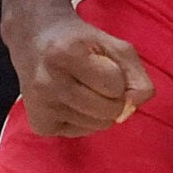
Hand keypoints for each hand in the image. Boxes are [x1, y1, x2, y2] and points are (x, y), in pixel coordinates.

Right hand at [8, 10, 155, 136]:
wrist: (35, 40)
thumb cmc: (80, 41)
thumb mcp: (113, 45)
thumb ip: (136, 74)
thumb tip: (134, 106)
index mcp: (65, 53)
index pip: (115, 85)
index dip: (116, 76)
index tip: (101, 65)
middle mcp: (47, 82)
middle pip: (108, 111)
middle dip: (112, 97)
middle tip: (94, 80)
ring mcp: (40, 106)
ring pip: (96, 125)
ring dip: (99, 110)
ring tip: (81, 88)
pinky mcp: (39, 124)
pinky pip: (80, 133)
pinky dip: (83, 120)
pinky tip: (69, 100)